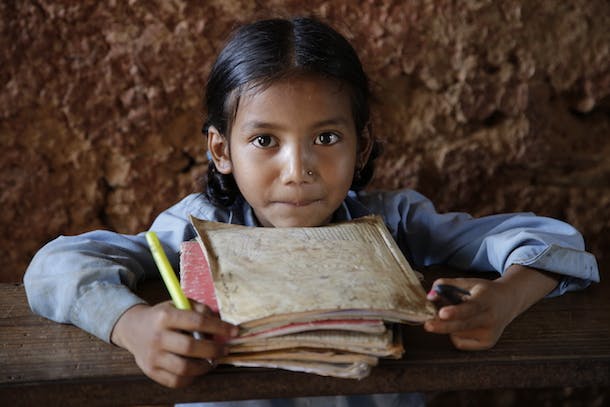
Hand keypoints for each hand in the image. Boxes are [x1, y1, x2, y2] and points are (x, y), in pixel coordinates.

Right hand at [111, 300, 237, 387]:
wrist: (133, 328)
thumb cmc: (163, 315)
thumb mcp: (178, 303)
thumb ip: (200, 309)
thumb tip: (221, 324)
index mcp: (165, 316)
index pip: (197, 322)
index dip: (219, 327)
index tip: (235, 331)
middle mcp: (157, 337)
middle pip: (191, 347)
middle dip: (214, 350)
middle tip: (225, 349)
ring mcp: (153, 356)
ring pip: (184, 368)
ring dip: (205, 366)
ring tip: (213, 361)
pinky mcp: (151, 371)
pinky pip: (176, 381)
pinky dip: (192, 377)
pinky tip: (198, 369)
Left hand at [424, 277, 515, 349]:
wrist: (508, 302)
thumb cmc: (484, 291)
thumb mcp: (468, 282)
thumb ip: (447, 285)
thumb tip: (430, 296)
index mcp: (486, 300)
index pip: (471, 307)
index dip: (455, 311)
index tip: (442, 313)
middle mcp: (490, 319)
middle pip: (463, 325)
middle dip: (443, 326)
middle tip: (427, 325)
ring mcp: (490, 334)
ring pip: (458, 333)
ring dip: (448, 325)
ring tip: (454, 315)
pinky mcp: (487, 344)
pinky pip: (461, 342)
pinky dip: (454, 334)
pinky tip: (462, 325)